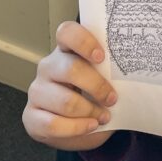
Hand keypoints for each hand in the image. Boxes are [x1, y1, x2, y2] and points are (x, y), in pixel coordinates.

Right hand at [22, 21, 116, 150]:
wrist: (75, 125)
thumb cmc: (92, 94)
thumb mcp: (101, 78)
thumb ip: (108, 70)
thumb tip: (130, 71)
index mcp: (66, 50)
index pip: (67, 32)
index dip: (84, 41)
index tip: (101, 57)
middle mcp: (48, 66)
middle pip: (71, 69)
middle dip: (97, 86)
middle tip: (112, 98)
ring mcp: (37, 91)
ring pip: (65, 101)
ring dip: (90, 111)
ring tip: (104, 116)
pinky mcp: (31, 116)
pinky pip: (53, 124)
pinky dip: (77, 128)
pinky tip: (90, 126)